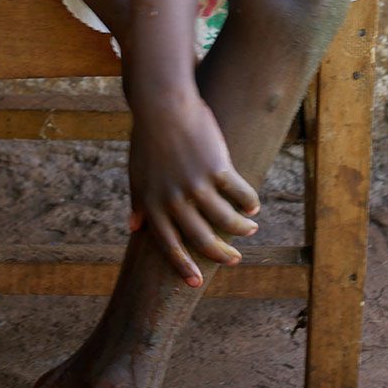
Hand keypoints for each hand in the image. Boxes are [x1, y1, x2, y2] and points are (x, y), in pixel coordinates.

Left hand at [127, 90, 259, 286]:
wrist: (162, 103)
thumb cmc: (148, 137)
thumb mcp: (137, 172)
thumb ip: (139, 201)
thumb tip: (134, 227)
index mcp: (153, 203)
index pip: (170, 246)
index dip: (184, 267)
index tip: (197, 283)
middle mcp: (174, 200)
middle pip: (203, 239)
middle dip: (221, 254)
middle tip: (235, 259)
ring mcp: (197, 185)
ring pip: (226, 220)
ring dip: (240, 229)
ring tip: (250, 228)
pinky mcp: (217, 168)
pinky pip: (240, 193)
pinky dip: (249, 202)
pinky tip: (253, 206)